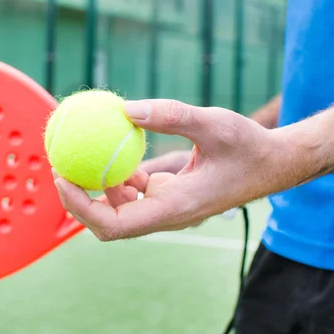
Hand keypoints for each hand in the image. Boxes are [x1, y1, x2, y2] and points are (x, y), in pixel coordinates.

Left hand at [52, 99, 286, 240]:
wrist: (274, 165)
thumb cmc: (250, 148)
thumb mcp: (214, 123)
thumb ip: (171, 115)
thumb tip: (124, 109)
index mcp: (175, 208)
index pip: (114, 224)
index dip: (81, 207)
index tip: (61, 177)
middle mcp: (167, 214)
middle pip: (109, 222)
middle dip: (79, 199)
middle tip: (59, 164)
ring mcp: (168, 208)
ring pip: (120, 208)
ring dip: (98, 185)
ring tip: (83, 151)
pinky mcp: (170, 197)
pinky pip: (135, 193)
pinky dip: (120, 176)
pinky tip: (120, 150)